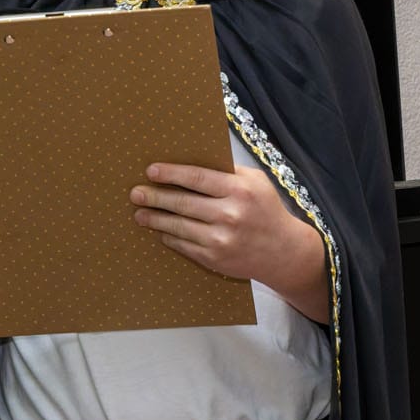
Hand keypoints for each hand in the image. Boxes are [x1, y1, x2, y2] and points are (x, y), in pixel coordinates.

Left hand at [131, 162, 328, 322]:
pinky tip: (159, 231)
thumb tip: (188, 161)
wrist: (284, 251)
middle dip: (155, 197)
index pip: (197, 177)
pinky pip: (184, 245)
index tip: (151, 170)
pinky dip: (169, 237)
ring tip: (140, 213)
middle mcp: (230, 214)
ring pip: (178, 226)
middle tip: (135, 193)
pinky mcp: (215, 258)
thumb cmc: (266, 209)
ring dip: (155, 219)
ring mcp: (221, 239)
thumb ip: (226, 172)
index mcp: (240, 190)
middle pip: (183, 202)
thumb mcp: (255, 182)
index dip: (171, 173)